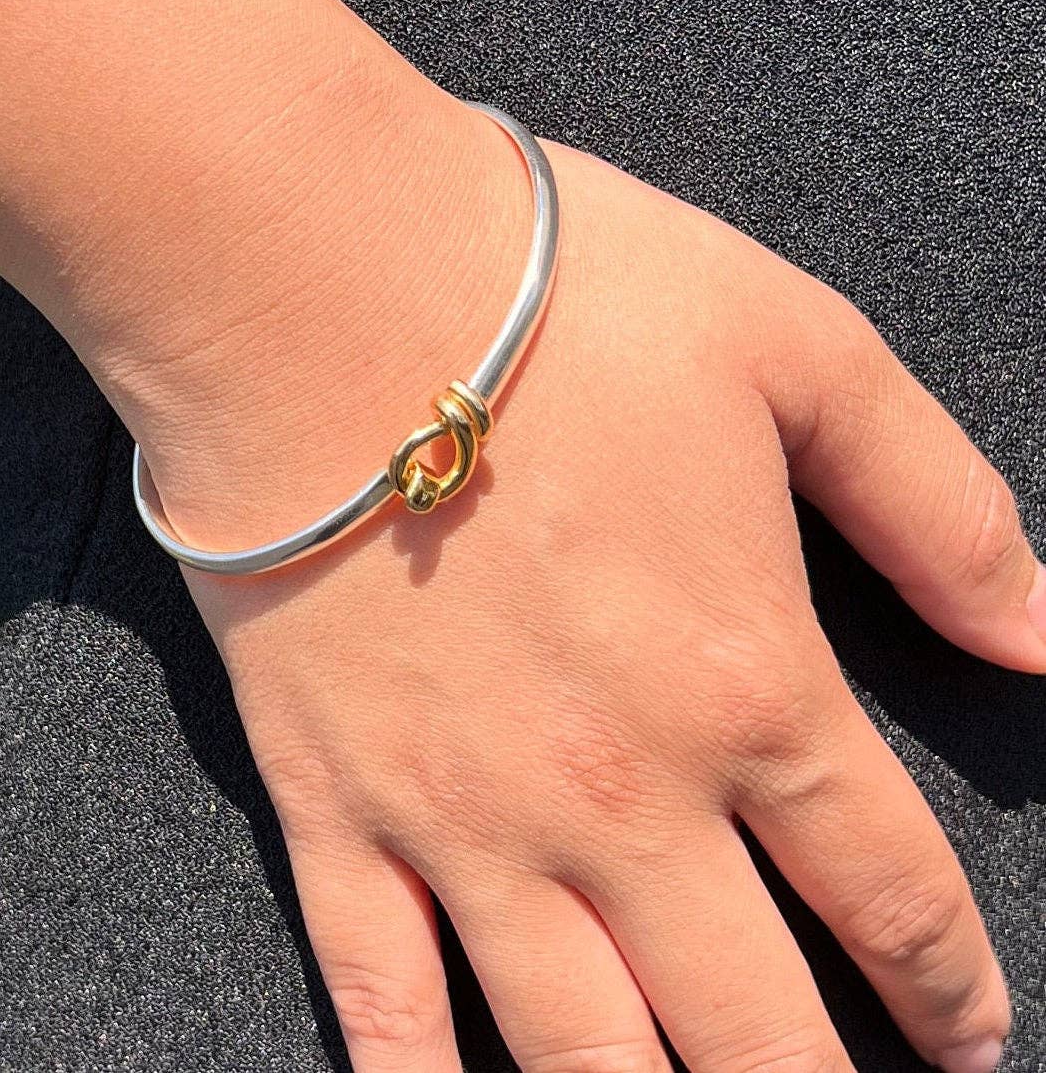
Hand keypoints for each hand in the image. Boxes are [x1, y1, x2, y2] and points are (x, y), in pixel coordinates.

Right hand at [173, 125, 1043, 1072]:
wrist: (321, 293)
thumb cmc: (558, 304)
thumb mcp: (795, 353)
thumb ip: (936, 503)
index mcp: (748, 685)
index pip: (889, 892)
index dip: (949, 986)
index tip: (968, 1037)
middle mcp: (620, 797)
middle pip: (753, 1027)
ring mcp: (463, 820)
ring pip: (581, 1056)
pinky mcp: (333, 804)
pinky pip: (382, 994)